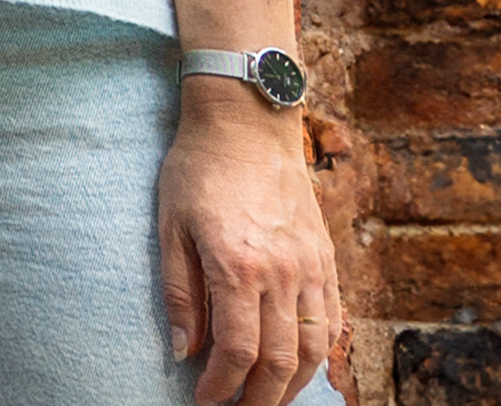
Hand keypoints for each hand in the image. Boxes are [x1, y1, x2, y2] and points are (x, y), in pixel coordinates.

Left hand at [158, 88, 338, 405]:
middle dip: (258, 398)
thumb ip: (180, 293)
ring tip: (266, 401)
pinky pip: (331, 321)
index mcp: (238, 266)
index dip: (221, 386)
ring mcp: (311, 268)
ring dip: (291, 386)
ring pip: (312, 349)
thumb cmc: (198, 169)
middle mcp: (282, 273)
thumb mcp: (170, 226)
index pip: (237, 350)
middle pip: (279, 360)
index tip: (204, 401)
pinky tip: (298, 367)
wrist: (248, 123)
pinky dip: (317, 354)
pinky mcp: (327, 261)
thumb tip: (184, 351)